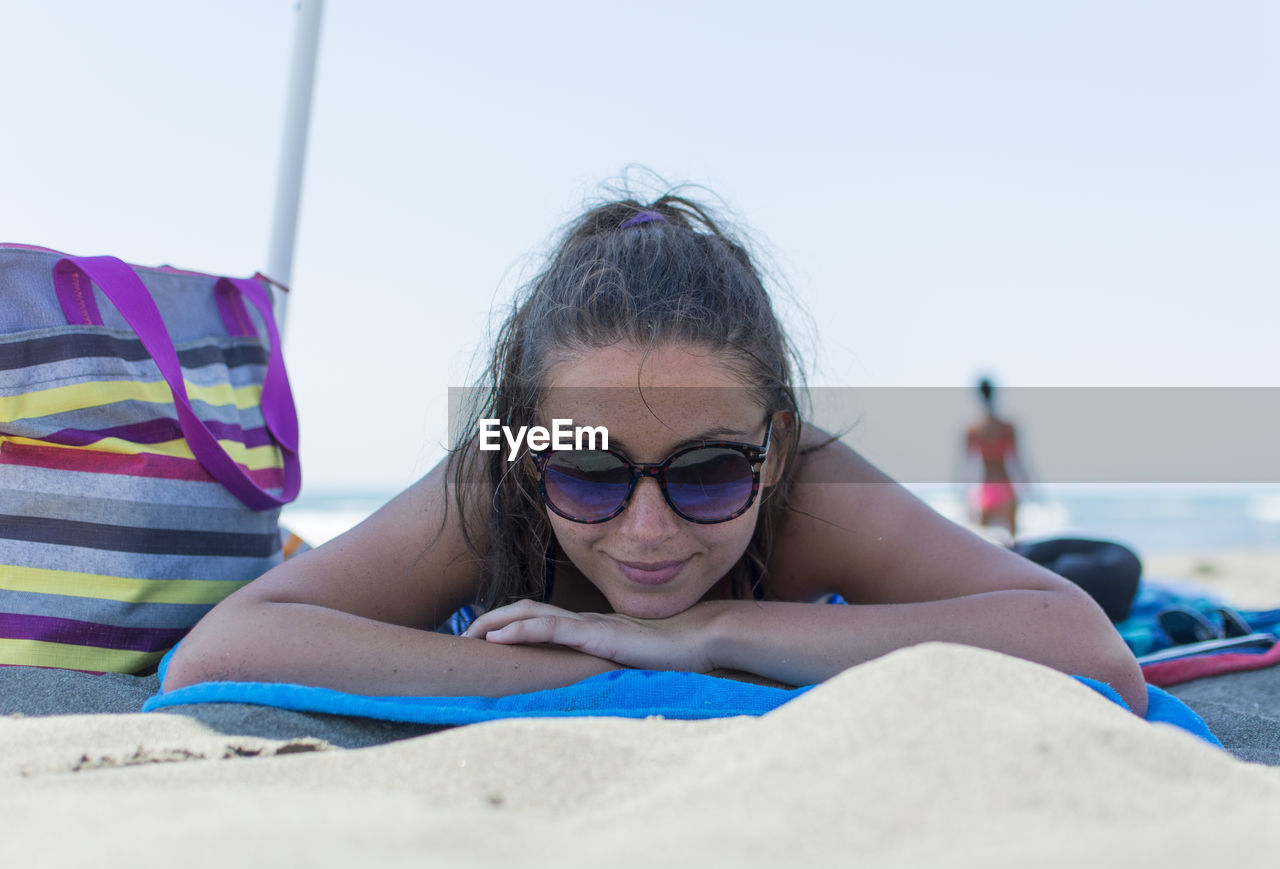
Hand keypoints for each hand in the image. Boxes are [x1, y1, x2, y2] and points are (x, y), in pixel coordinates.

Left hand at [460, 599, 719, 672]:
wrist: (699, 639)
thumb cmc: (668, 652)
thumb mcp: (628, 658)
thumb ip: (608, 660)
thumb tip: (590, 675)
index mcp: (588, 625)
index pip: (540, 615)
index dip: (509, 620)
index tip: (483, 636)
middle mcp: (584, 620)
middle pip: (527, 609)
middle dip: (492, 619)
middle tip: (465, 636)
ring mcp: (590, 625)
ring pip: (533, 615)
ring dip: (497, 622)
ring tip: (471, 633)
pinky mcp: (598, 636)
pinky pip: (553, 630)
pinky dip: (522, 630)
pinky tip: (499, 638)